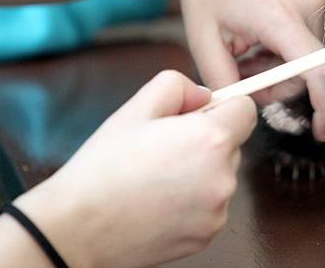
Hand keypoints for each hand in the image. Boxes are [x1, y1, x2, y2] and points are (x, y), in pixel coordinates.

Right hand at [15, 71, 256, 267]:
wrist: (78, 227)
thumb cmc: (104, 166)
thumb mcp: (136, 107)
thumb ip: (178, 87)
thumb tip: (204, 96)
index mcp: (211, 140)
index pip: (246, 110)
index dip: (223, 108)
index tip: (198, 116)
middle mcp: (223, 178)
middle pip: (233, 145)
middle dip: (208, 141)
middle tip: (164, 147)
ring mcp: (217, 212)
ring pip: (221, 177)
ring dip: (201, 173)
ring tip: (156, 177)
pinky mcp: (207, 236)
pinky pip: (211, 207)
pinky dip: (192, 202)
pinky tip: (158, 201)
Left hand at [166, 0, 324, 140]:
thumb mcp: (202, 44)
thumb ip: (226, 86)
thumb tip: (250, 111)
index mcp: (279, 13)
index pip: (319, 72)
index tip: (322, 133)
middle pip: (309, 69)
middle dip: (277, 81)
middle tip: (241, 71)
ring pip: (312, 52)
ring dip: (281, 60)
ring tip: (246, 44)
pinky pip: (316, 32)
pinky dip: (290, 41)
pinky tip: (261, 27)